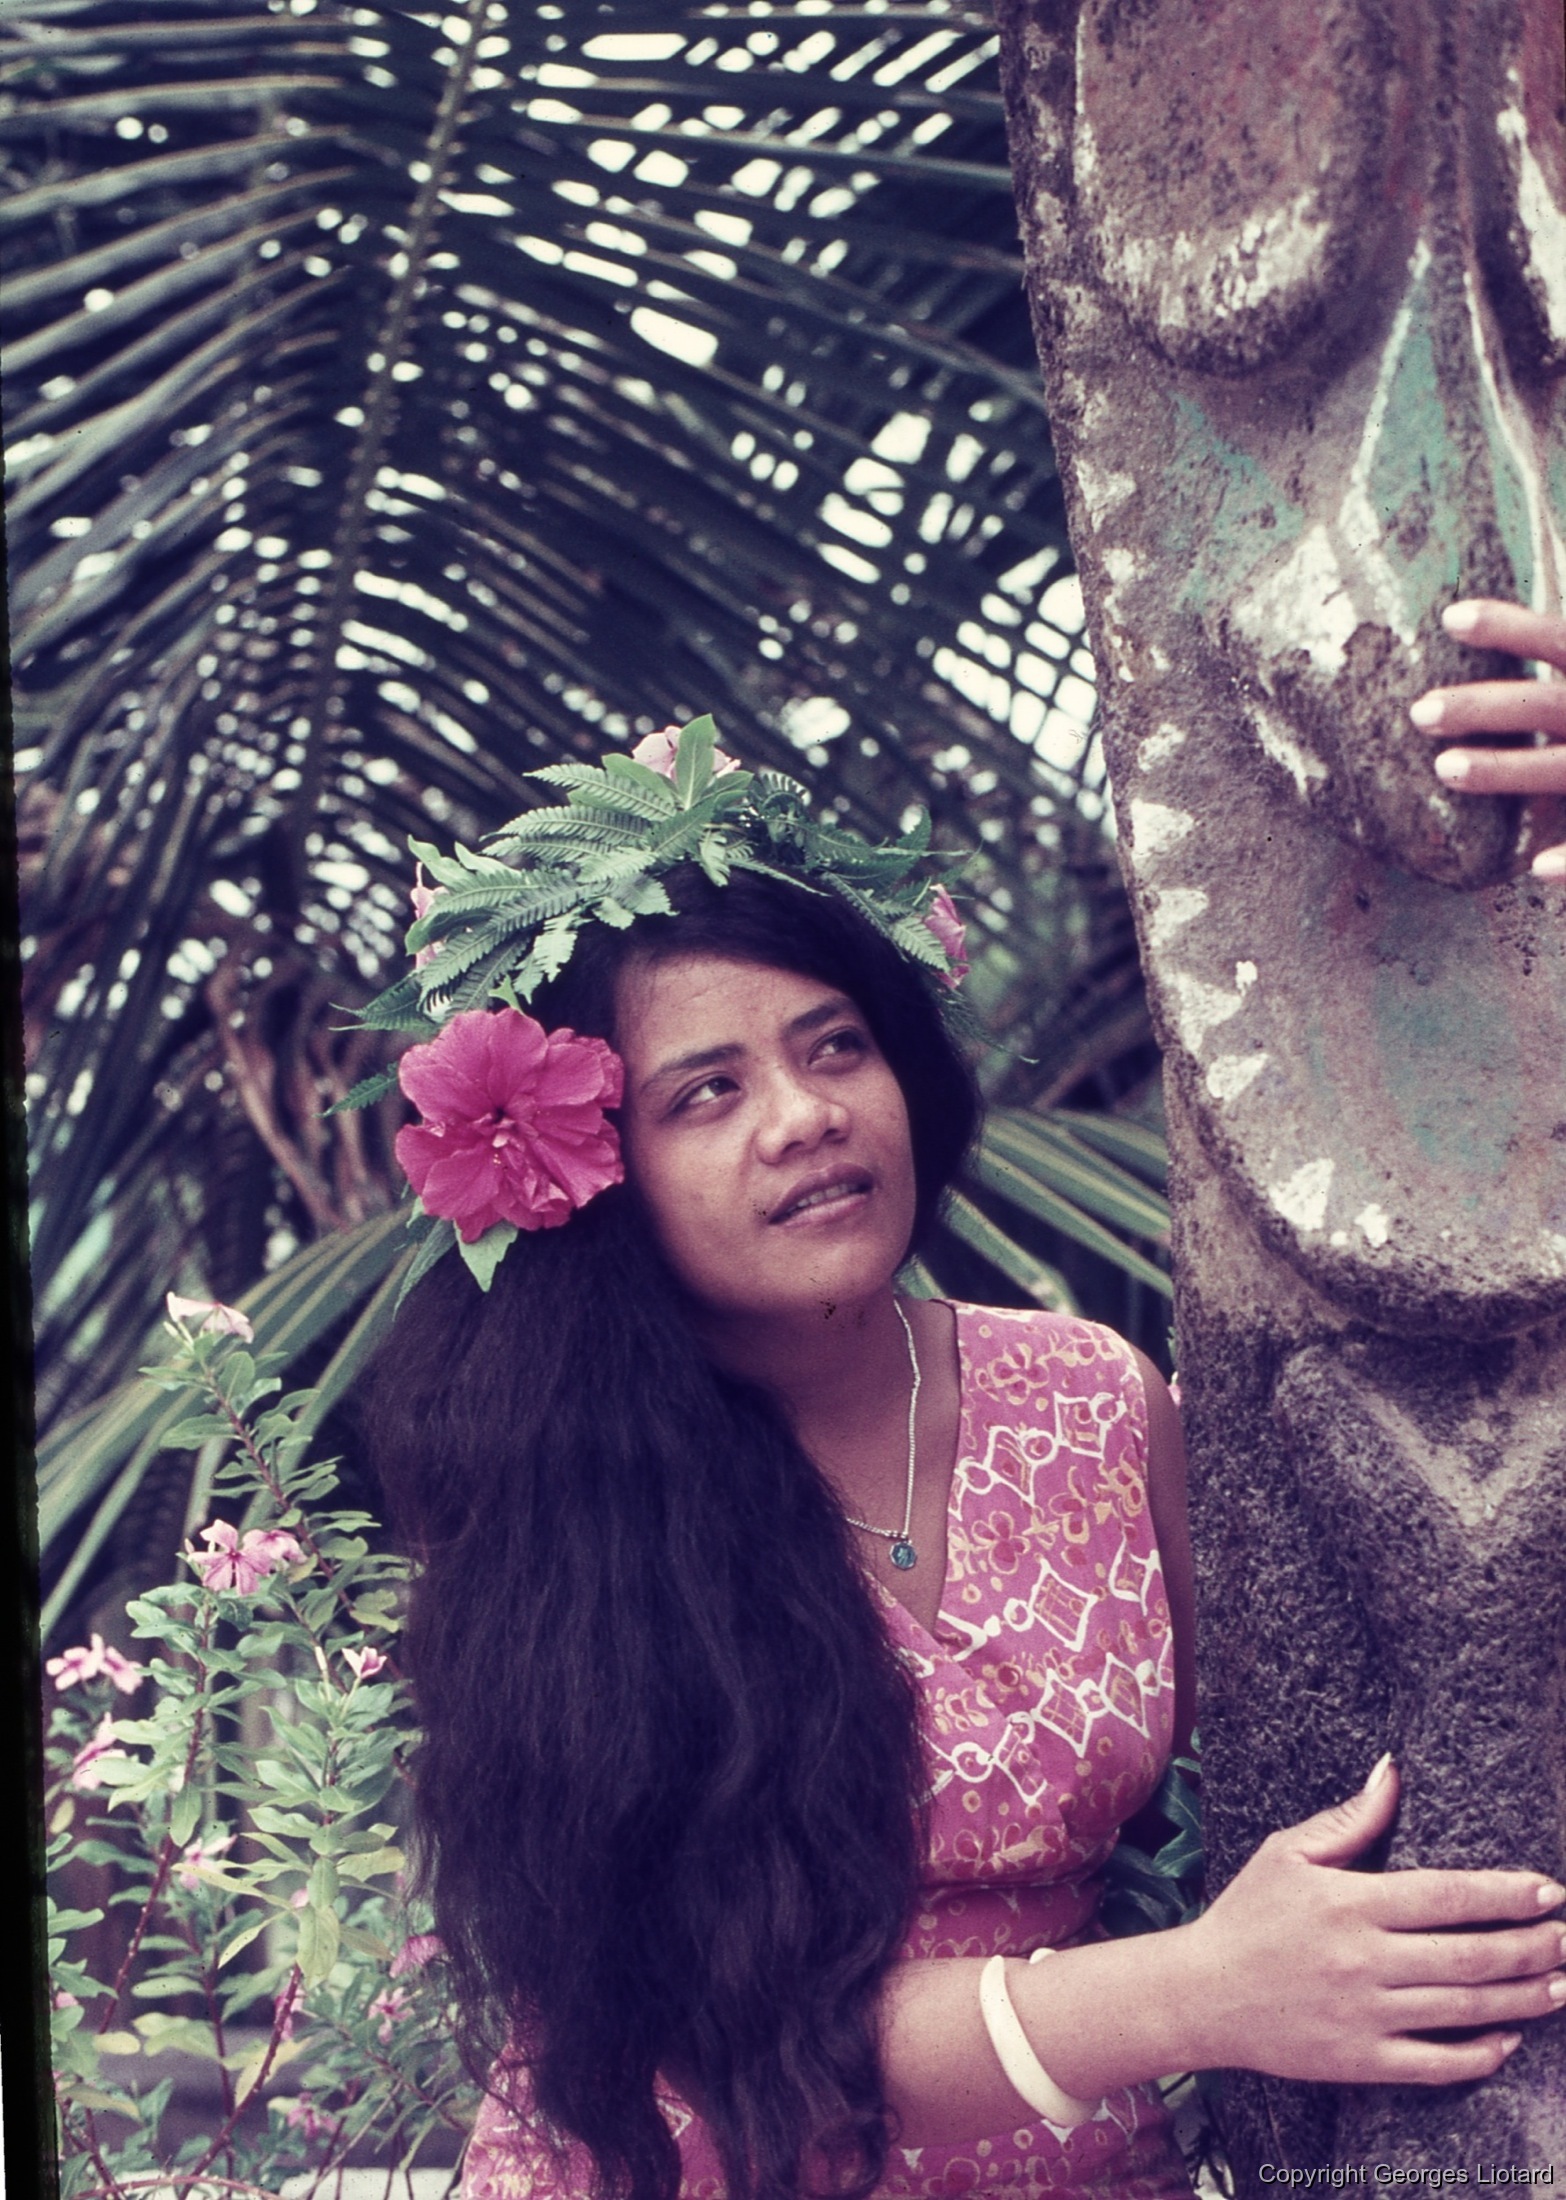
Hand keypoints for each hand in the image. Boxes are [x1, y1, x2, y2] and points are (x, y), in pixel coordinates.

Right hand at [1184, 1754, 1565, 2085]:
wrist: (1203, 1995)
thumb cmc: (1248, 1913)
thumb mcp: (1287, 1852)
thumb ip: (1349, 1820)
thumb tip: (1393, 1772)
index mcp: (1350, 1904)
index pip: (1446, 1896)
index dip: (1504, 1894)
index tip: (1549, 1890)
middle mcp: (1364, 1960)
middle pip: (1469, 1956)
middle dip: (1531, 1948)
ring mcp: (1366, 2015)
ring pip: (1464, 2010)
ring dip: (1522, 1997)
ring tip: (1562, 1985)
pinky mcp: (1362, 2060)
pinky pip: (1436, 2064)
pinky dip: (1481, 2054)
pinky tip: (1510, 2038)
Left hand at [1410, 600, 1565, 878]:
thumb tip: (1479, 624)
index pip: (1563, 642)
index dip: (1512, 628)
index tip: (1450, 616)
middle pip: (1549, 705)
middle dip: (1486, 706)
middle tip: (1419, 711)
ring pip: (1563, 769)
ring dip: (1508, 769)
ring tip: (1445, 767)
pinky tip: (1535, 868)